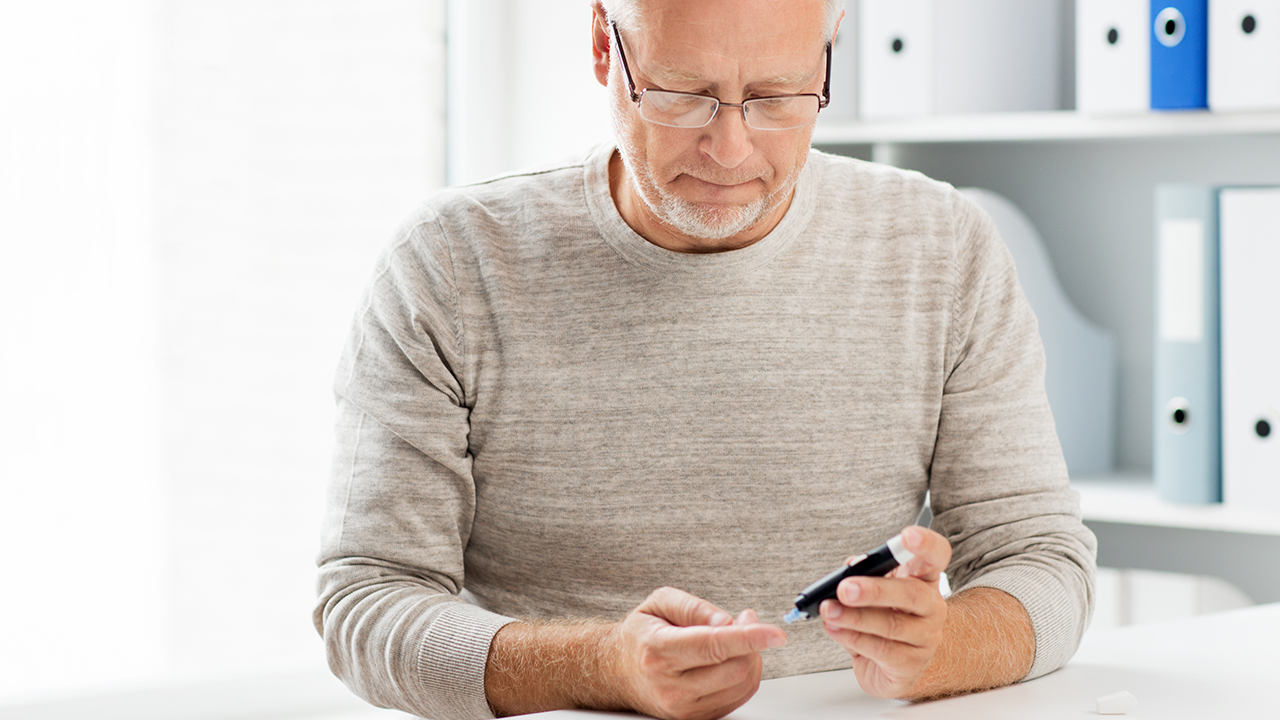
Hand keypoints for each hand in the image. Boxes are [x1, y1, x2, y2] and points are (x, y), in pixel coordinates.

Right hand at [610, 587, 787, 719]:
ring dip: (750, 658)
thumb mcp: (659, 603)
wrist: (618, 672)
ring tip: (735, 639)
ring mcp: (683, 707)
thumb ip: (694, 608)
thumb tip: (727, 621)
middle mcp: (671, 685)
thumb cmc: (641, 635)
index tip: (776, 633)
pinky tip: (730, 659)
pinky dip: (744, 674)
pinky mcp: (695, 718)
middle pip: (734, 668)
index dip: (749, 638)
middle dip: (752, 642)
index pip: (713, 646)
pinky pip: (738, 697)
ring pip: (741, 684)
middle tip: (745, 620)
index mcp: (659, 651)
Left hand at [819, 525, 950, 698]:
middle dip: (874, 590)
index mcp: (924, 579)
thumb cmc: (882, 618)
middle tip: (844, 589)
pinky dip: (852, 638)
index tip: (907, 536)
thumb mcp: (874, 591)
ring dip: (854, 617)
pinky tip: (834, 629)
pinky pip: (880, 650)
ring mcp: (926, 638)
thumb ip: (863, 574)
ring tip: (828, 610)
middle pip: (911, 593)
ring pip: (891, 625)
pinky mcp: (911, 665)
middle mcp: (932, 606)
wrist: (892, 666)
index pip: (936, 555)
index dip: (926, 544)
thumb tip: (850, 567)